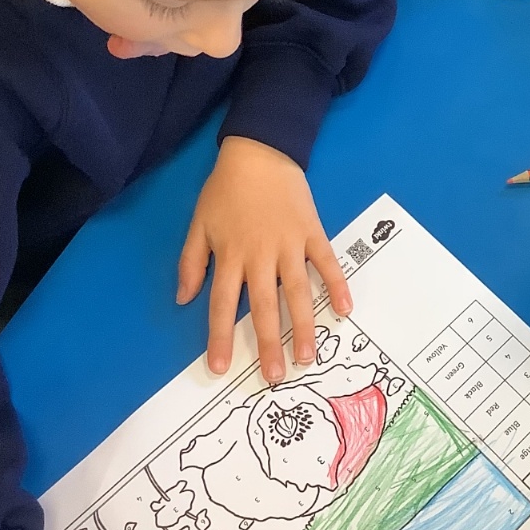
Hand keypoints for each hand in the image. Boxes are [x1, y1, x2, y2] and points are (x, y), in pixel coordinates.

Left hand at [177, 136, 350, 383]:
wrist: (259, 151)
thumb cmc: (226, 190)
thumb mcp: (199, 223)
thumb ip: (191, 262)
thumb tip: (184, 299)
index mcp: (230, 255)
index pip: (221, 305)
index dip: (220, 338)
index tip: (221, 368)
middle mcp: (260, 255)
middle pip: (264, 307)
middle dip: (268, 344)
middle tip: (274, 377)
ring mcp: (290, 245)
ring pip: (297, 292)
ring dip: (303, 327)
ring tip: (307, 357)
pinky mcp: (313, 232)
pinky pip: (327, 262)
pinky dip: (337, 284)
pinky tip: (345, 309)